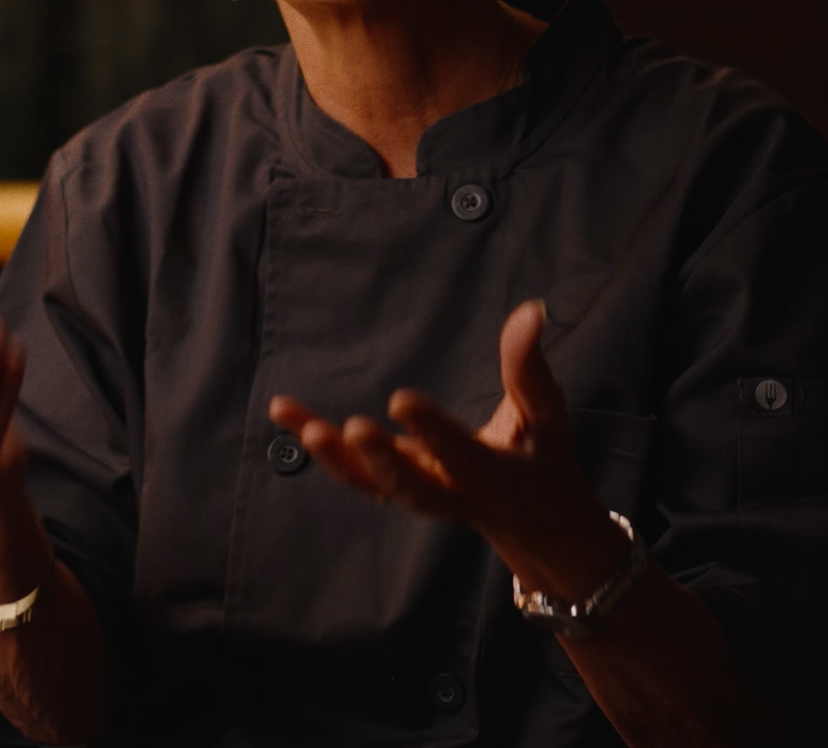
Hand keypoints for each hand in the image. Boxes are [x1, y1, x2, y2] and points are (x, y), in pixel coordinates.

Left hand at [267, 299, 622, 598]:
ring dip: (334, 458)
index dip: (430, 430)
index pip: (458, 453)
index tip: (399, 399)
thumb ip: (529, 366)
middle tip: (353, 430)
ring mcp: (416, 493)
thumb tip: (531, 308)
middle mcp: (449, 493)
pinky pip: (352, 472)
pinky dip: (320, 446)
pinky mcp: (393, 486)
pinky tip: (283, 413)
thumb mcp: (545, 414)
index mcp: (490, 476)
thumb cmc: (540, 455)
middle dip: (381, 461)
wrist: (531, 520)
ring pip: (370, 485)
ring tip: (298, 425)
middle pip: (410, 487)